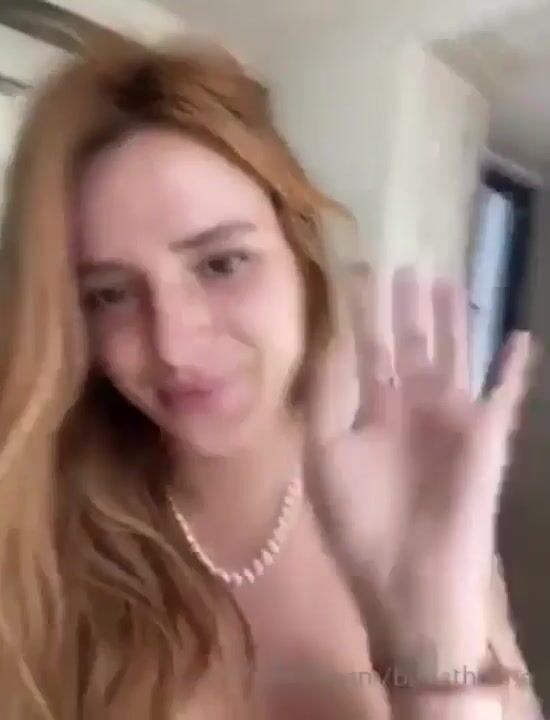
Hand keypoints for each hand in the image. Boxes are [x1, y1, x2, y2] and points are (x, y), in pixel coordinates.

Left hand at [306, 266, 534, 672]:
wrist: (407, 583)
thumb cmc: (359, 524)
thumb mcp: (325, 454)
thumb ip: (327, 397)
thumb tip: (329, 342)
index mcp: (373, 414)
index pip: (368, 352)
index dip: (363, 315)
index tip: (357, 275)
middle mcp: (412, 411)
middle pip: (410, 346)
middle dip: (406, 307)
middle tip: (403, 264)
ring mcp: (451, 422)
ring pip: (454, 357)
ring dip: (452, 321)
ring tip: (449, 279)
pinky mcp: (486, 439)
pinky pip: (504, 398)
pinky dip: (512, 370)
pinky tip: (519, 338)